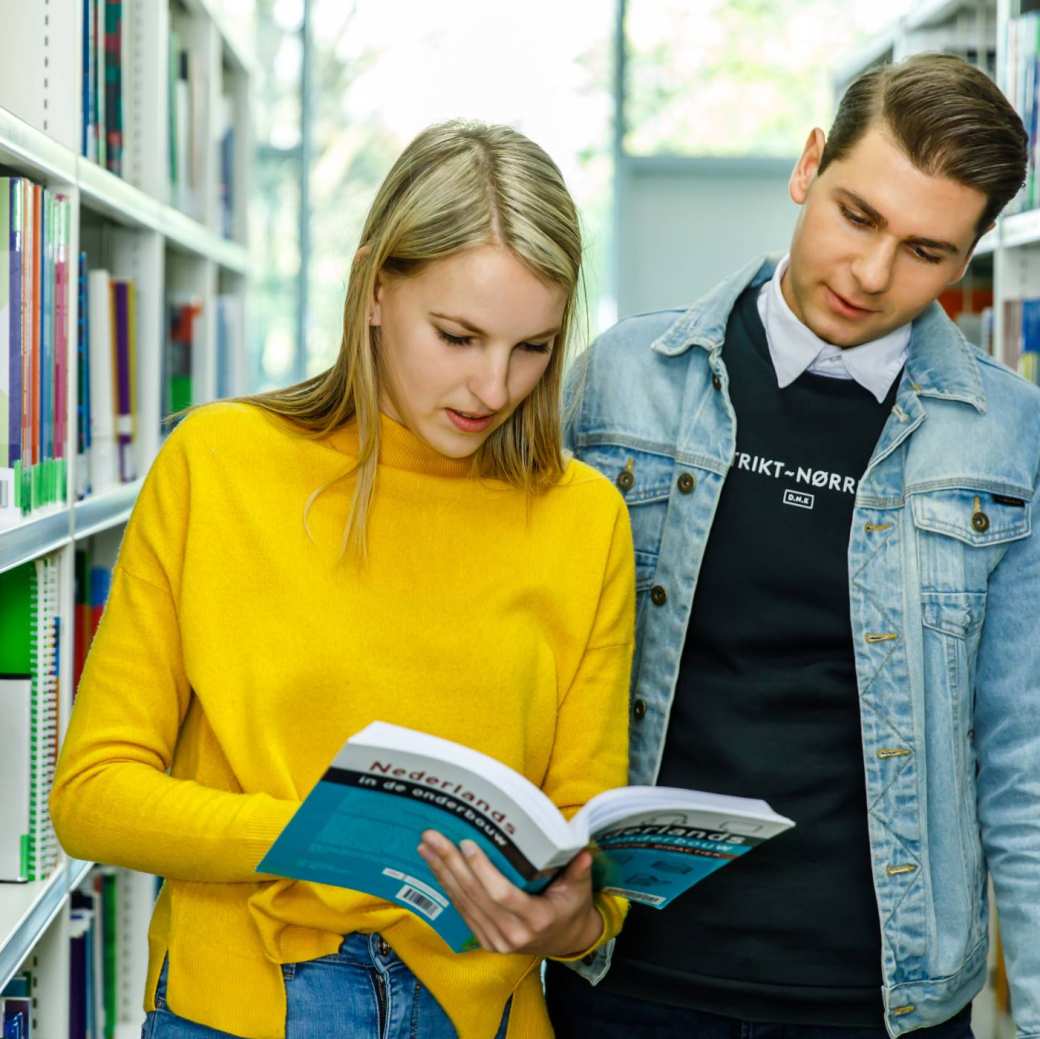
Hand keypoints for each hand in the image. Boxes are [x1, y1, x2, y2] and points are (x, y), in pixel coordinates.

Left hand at [417, 830, 603, 956]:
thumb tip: (582, 849)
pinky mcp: (486, 941)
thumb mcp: (580, 889)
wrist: (567, 942)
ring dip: (442, 873)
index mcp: (536, 919)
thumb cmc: (572, 908)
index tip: (467, 844)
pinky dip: (447, 887)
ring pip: (464, 903)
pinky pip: (462, 911)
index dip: (482, 870)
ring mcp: (497, 941)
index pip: (502, 894)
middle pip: (475, 896)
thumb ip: (578, 870)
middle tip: (432, 837)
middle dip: (451, 864)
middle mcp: (512, 934)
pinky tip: (435, 867)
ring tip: (426, 847)